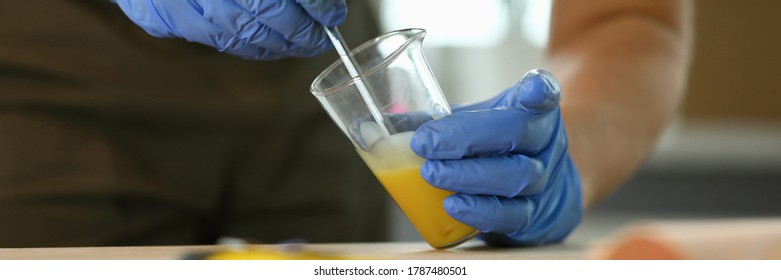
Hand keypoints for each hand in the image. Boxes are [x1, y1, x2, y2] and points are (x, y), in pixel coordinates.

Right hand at [115, 0, 345, 59]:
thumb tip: (322, 2)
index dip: (316, 5)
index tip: (331, 15)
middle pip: (264, 14)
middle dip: (299, 31)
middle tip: (319, 37)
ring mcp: (176, 0)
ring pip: (237, 34)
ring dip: (274, 45)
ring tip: (296, 44)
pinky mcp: (156, 14)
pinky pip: (208, 38)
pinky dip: (240, 45)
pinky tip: (260, 46)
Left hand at [410, 69, 582, 245]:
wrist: (544, 194)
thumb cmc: (501, 151)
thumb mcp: (480, 126)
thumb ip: (443, 121)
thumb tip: (386, 124)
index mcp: (533, 111)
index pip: (544, 94)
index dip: (539, 90)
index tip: (530, 89)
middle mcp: (546, 143)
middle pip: (516, 133)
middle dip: (466, 137)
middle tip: (424, 143)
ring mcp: (544, 181)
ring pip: (514, 177)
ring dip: (467, 176)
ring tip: (431, 173)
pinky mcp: (534, 217)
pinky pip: (510, 215)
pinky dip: (479, 211)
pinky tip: (452, 205)